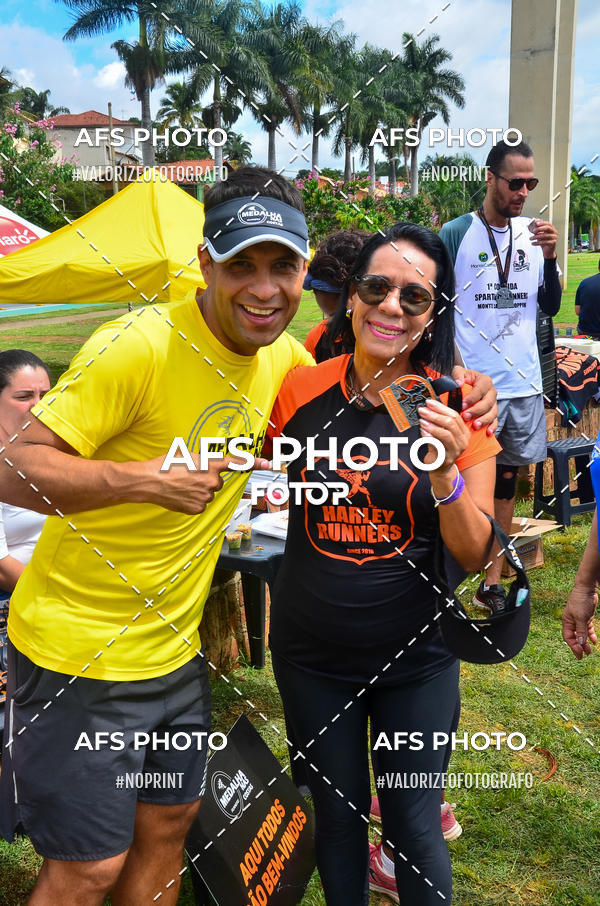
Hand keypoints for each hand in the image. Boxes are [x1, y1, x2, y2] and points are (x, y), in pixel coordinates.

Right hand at [146, 454, 269, 513]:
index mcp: (211, 464)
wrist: (149, 481)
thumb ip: (204, 460)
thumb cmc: (165, 465)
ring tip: (181, 485)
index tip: (268, 464)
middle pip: (217, 482)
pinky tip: (180, 495)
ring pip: (208, 494)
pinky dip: (192, 500)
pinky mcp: (198, 508)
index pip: (236, 463)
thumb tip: (208, 466)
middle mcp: (212, 481)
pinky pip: (201, 504)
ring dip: (199, 490)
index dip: (254, 463)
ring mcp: (206, 496)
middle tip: (189, 476)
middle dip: (207, 479)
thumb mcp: (187, 455)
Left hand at [417, 398, 470, 480]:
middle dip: (435, 415)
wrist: (440, 468)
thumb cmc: (440, 448)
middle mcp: (462, 441)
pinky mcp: (446, 459)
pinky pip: (438, 446)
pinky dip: (429, 437)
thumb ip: (440, 422)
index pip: (455, 415)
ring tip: (422, 421)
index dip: (441, 408)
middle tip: (423, 411)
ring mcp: (455, 450)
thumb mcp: (443, 433)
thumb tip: (429, 407)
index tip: (429, 403)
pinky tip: (423, 432)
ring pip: (446, 434)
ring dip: (432, 425)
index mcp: (463, 432)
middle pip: (451, 423)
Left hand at [451, 366, 497, 435]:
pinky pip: (495, 420)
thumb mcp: (459, 372)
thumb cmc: (463, 379)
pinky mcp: (493, 412)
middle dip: (476, 411)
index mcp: (485, 381)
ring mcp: (494, 403)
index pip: (480, 390)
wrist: (467, 385)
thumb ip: (458, 374)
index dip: (472, 398)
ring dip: (484, 420)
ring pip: (492, 413)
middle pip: (488, 403)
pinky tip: (488, 432)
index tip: (462, 405)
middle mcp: (491, 392)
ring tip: (475, 426)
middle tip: (466, 416)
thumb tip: (459, 383)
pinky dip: (492, 427)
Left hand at [529, 219, 557, 259]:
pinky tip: (533, 243)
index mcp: (551, 229)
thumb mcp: (539, 235)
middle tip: (533, 231)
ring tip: (530, 238)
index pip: (548, 223)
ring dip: (536, 236)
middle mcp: (554, 232)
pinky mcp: (553, 243)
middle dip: (539, 228)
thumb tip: (530, 227)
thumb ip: (536, 231)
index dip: (542, 223)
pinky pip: (545, 242)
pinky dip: (537, 242)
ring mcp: (554, 237)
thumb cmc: (544, 242)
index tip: (536, 223)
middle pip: (548, 228)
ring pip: (545, 235)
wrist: (547, 251)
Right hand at [562, 584, 597, 658]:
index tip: (579, 654)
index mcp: (567, 621)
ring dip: (585, 642)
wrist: (587, 589)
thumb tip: (580, 642)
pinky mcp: (586, 618)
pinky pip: (587, 629)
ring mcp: (579, 620)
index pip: (568, 637)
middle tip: (584, 655)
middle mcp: (572, 622)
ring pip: (582, 634)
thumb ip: (581, 631)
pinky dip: (590, 635)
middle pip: (575, 637)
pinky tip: (594, 641)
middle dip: (579, 646)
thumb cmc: (580, 601)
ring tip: (590, 651)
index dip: (573, 646)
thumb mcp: (581, 618)